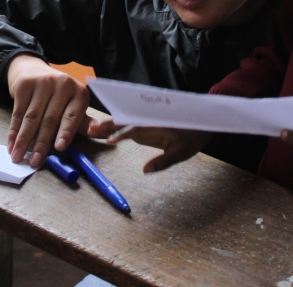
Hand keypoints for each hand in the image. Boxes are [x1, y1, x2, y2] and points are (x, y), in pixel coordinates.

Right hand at [5, 55, 91, 166]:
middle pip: (50, 119)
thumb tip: (97, 133)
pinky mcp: (24, 84)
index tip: (60, 148)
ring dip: (24, 140)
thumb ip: (84, 122)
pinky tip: (11, 144)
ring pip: (32, 117)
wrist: (33, 70)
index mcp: (79, 93)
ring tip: (18, 157)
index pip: (73, 116)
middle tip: (35, 162)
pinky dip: (13, 131)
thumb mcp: (74, 106)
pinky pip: (18, 112)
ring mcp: (42, 82)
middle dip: (41, 143)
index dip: (66, 132)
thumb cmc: (58, 96)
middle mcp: (62, 84)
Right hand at [89, 119, 211, 173]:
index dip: (121, 134)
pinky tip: (106, 130)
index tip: (109, 141)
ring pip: (124, 122)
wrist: (201, 124)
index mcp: (155, 128)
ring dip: (109, 124)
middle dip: (108, 125)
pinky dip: (116, 126)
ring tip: (92, 128)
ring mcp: (146, 123)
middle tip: (90, 129)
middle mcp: (147, 122)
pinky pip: (128, 124)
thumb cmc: (191, 139)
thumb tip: (145, 170)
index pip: (135, 130)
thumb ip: (162, 162)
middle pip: (124, 122)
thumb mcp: (180, 153)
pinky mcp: (146, 125)